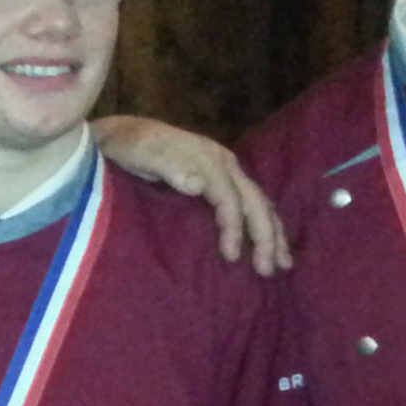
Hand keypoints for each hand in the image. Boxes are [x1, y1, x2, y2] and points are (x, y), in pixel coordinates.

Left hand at [94, 116, 290, 274]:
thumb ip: (166, 166)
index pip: (229, 196)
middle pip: (254, 200)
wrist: (121, 134)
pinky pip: (249, 202)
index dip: (234, 226)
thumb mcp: (139, 152)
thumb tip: (197, 184)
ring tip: (283, 264)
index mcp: (207, 159)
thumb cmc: (128, 147)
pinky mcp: (220, 179)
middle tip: (267, 270)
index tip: (231, 256)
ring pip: (259, 202)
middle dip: (265, 235)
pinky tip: (268, 245)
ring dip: (272, 233)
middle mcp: (223, 162)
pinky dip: (262, 224)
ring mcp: (225, 170)